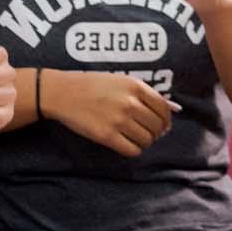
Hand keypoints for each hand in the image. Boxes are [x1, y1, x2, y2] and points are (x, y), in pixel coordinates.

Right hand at [45, 69, 177, 157]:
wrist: (61, 92)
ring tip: (132, 136)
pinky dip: (133, 150)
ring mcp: (119, 120)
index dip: (166, 120)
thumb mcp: (119, 80)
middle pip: (157, 126)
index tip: (161, 125)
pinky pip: (132, 150)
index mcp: (135, 86)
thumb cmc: (91, 84)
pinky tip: (125, 143)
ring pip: (147, 140)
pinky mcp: (107, 136)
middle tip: (144, 131)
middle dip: (154, 132)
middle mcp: (130, 103)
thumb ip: (142, 93)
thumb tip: (169, 111)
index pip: (164, 109)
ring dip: (143, 141)